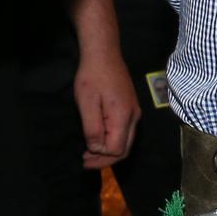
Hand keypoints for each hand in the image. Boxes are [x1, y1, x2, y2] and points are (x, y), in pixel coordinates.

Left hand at [73, 47, 141, 169]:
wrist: (104, 54)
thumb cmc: (92, 77)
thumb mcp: (86, 103)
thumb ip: (92, 128)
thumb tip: (96, 148)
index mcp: (123, 116)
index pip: (116, 149)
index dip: (100, 156)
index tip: (82, 156)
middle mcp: (133, 117)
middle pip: (124, 149)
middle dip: (105, 159)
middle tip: (85, 161)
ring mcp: (134, 112)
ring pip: (126, 141)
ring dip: (109, 151)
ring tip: (89, 152)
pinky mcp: (130, 107)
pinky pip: (125, 132)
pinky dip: (113, 141)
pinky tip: (98, 139)